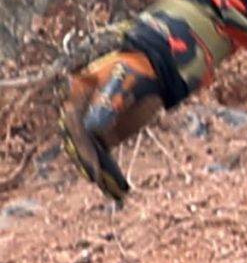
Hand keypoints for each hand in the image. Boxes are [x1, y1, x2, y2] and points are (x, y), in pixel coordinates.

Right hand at [60, 46, 163, 201]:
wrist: (154, 70)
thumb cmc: (140, 71)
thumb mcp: (127, 82)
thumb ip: (111, 103)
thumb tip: (93, 130)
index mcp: (80, 92)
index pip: (75, 121)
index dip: (81, 141)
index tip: (91, 159)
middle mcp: (81, 110)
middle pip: (79, 139)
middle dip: (89, 161)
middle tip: (100, 180)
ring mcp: (93, 123)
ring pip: (90, 151)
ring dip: (99, 172)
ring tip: (114, 192)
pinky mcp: (107, 135)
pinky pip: (103, 156)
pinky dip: (108, 172)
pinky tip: (117, 189)